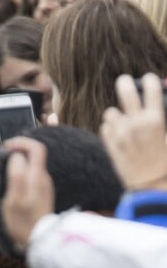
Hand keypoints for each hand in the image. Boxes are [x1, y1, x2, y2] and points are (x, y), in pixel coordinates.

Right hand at [1, 137, 53, 250]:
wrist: (40, 243)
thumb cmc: (23, 222)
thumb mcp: (14, 199)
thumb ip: (16, 175)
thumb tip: (16, 155)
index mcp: (37, 176)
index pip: (36, 147)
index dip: (20, 142)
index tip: (5, 147)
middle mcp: (43, 177)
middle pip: (32, 154)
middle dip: (16, 150)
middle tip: (0, 157)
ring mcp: (43, 185)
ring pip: (30, 164)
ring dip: (16, 162)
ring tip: (1, 170)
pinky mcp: (41, 193)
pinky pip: (29, 175)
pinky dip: (19, 173)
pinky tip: (9, 183)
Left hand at [100, 73, 166, 190]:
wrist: (151, 188)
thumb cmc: (165, 164)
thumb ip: (164, 119)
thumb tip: (159, 99)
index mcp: (156, 121)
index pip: (151, 89)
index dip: (150, 81)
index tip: (148, 79)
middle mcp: (136, 123)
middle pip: (125, 91)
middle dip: (124, 83)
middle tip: (124, 81)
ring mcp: (120, 132)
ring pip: (111, 111)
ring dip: (117, 116)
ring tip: (126, 125)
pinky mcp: (109, 142)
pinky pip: (105, 127)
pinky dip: (111, 129)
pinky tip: (120, 138)